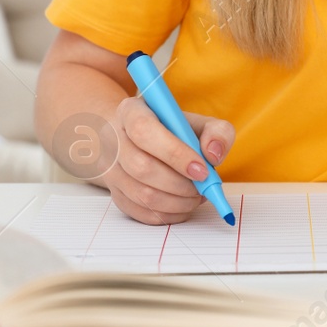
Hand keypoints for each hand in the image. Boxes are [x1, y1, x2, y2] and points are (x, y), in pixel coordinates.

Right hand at [102, 96, 234, 224]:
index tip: (202, 170)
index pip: (144, 131)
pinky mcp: (116, 194)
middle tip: (203, 186)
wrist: (143, 142)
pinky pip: (141, 213)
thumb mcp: (198, 122)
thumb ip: (216, 132)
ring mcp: (111, 169)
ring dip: (177, 202)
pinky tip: (183, 205)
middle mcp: (114, 140)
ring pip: (142, 195)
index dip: (174, 153)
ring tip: (196, 196)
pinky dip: (169, 214)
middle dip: (180, 184)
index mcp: (131, 112)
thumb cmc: (173, 131)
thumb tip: (213, 154)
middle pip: (142, 167)